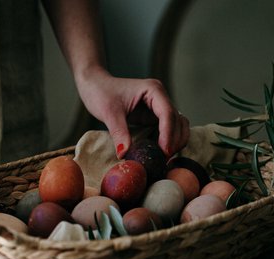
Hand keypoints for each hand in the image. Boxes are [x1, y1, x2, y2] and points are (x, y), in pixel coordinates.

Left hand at [75, 67, 189, 158]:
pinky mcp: (154, 117)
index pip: (168, 113)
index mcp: (153, 90)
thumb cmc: (101, 92)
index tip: (164, 152)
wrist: (95, 85)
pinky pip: (168, 130)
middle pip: (178, 121)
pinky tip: (159, 153)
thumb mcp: (109, 113)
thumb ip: (119, 133)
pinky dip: (167, 142)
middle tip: (164, 159)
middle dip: (174, 140)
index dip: (169, 134)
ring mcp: (159, 107)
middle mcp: (160, 97)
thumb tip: (125, 154)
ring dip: (175, 142)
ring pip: (178, 126)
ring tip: (163, 158)